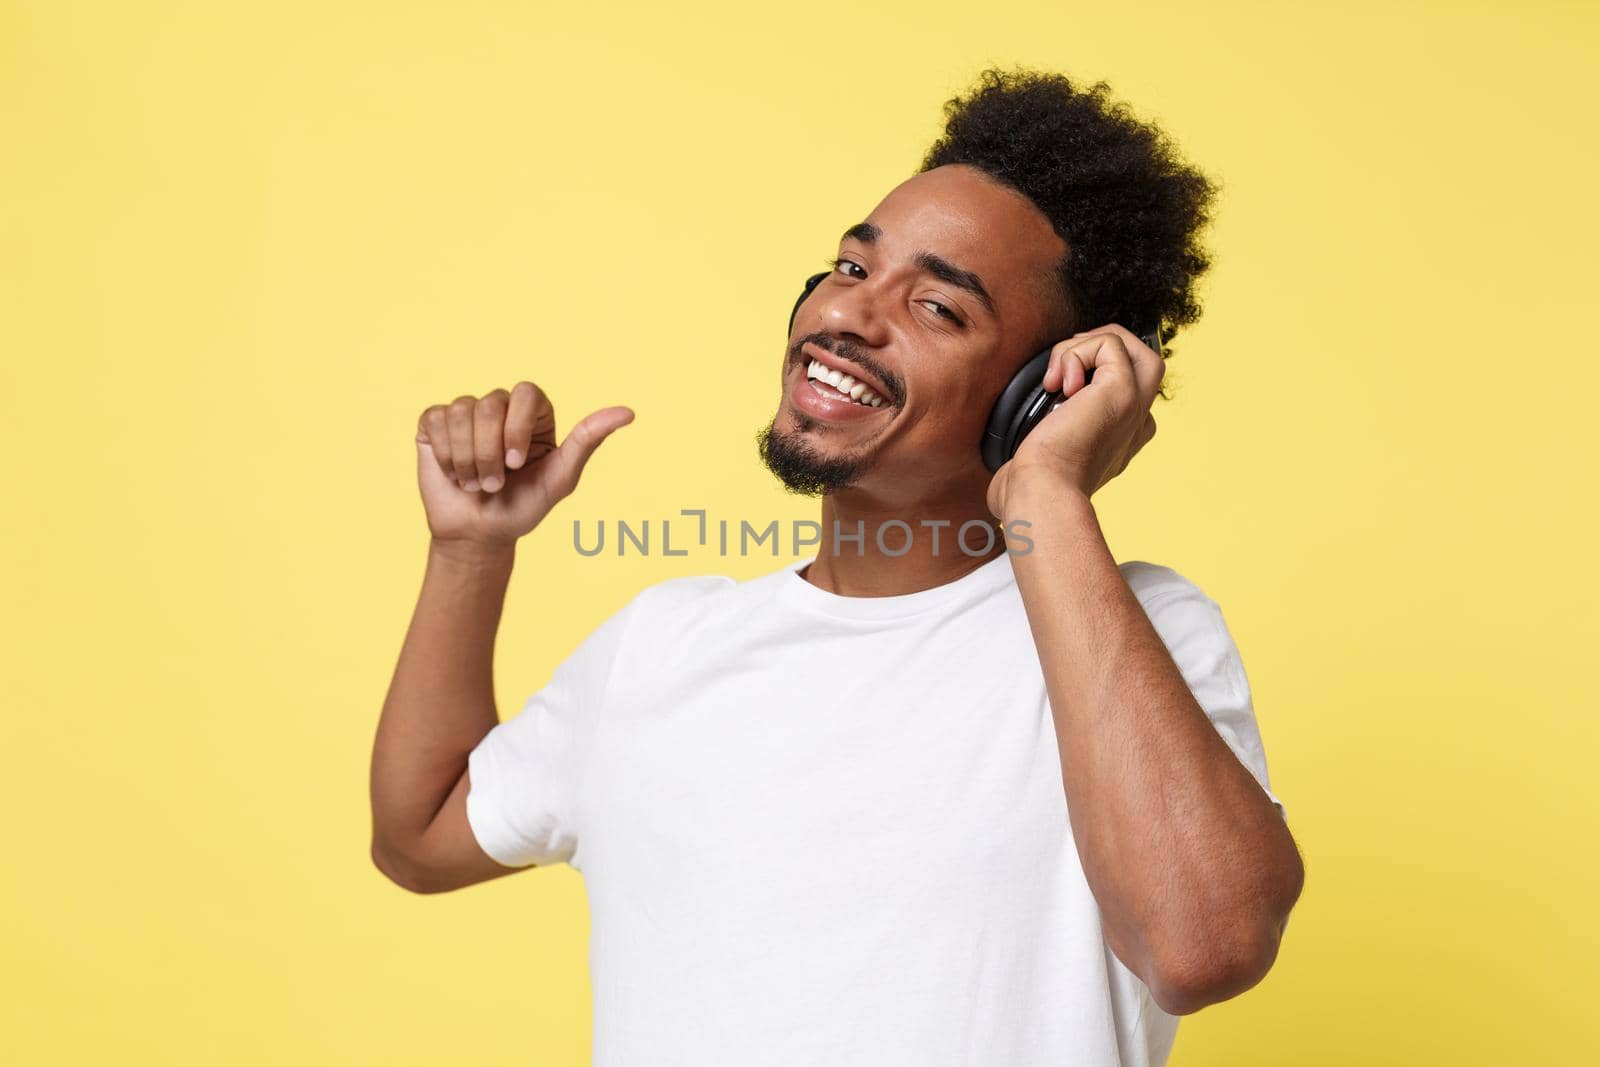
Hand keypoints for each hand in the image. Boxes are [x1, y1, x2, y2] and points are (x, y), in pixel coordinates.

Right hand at [415, 382, 632, 548]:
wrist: (479, 535)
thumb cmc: (523, 507)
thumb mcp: (560, 478)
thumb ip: (589, 441)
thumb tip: (628, 412)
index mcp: (533, 414)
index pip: (526, 393)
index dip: (517, 427)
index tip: (517, 464)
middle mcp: (500, 407)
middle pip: (489, 405)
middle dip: (490, 454)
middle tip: (495, 485)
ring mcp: (466, 413)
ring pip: (460, 413)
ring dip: (468, 460)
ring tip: (475, 484)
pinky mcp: (435, 423)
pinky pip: (436, 421)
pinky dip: (447, 456)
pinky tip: (455, 475)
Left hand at [986, 324, 1162, 516]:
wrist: (1039, 491)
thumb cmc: (1029, 488)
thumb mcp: (1038, 464)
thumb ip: (1036, 455)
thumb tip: (1005, 475)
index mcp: (1121, 440)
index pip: (1124, 391)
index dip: (1091, 376)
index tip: (1056, 392)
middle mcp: (1135, 422)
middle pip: (1140, 360)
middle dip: (1098, 348)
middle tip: (1062, 370)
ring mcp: (1134, 405)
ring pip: (1129, 345)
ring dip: (1084, 346)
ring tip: (1056, 377)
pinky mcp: (1123, 391)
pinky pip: (1110, 343)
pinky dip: (1075, 351)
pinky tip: (1057, 384)